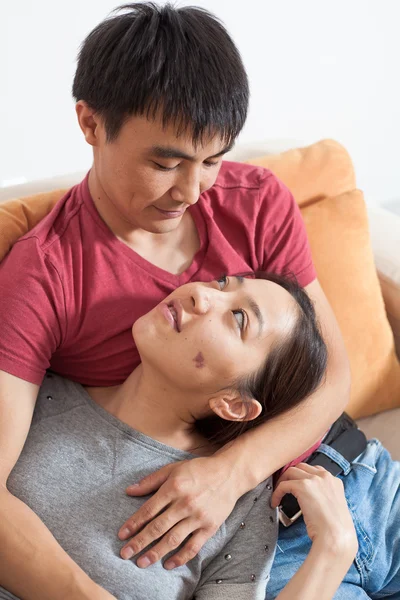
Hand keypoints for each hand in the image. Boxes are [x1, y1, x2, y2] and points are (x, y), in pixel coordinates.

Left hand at [118, 456, 238, 568]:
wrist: (229, 474)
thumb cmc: (199, 469)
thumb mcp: (173, 468)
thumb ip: (151, 481)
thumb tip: (129, 491)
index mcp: (174, 487)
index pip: (149, 510)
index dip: (134, 523)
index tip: (122, 535)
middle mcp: (184, 503)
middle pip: (158, 527)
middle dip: (139, 542)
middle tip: (125, 554)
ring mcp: (198, 517)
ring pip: (173, 539)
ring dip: (156, 552)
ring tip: (142, 562)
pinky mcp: (209, 527)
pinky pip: (193, 546)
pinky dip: (180, 557)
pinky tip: (168, 564)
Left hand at [272, 463, 357, 557]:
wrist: (336, 536)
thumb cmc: (335, 529)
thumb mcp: (333, 507)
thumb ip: (324, 497)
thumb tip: (311, 498)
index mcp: (334, 481)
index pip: (315, 470)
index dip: (303, 475)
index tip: (296, 483)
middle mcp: (325, 476)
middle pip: (301, 466)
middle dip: (291, 475)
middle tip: (285, 486)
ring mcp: (314, 480)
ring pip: (291, 471)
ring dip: (282, 480)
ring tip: (279, 492)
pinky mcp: (302, 486)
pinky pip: (283, 485)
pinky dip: (277, 493)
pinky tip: (275, 502)